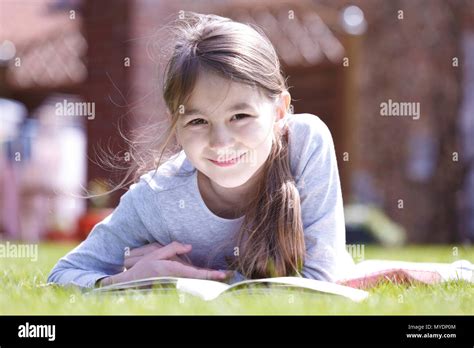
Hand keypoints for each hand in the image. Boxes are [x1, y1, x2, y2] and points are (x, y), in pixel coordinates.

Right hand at [98, 242, 231, 285]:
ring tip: (219, 273)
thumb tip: (189, 247)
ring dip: (206, 276)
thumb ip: (173, 248)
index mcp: (174, 270)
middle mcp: (178, 277)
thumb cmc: (143, 268)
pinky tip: (206, 273)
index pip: (196, 273)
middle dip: (214, 276)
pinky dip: (198, 276)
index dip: (210, 274)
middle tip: (229, 274)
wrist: (132, 282)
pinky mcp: (176, 281)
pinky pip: (190, 278)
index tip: (222, 274)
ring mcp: (177, 281)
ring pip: (195, 278)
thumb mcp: (156, 253)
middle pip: (200, 278)